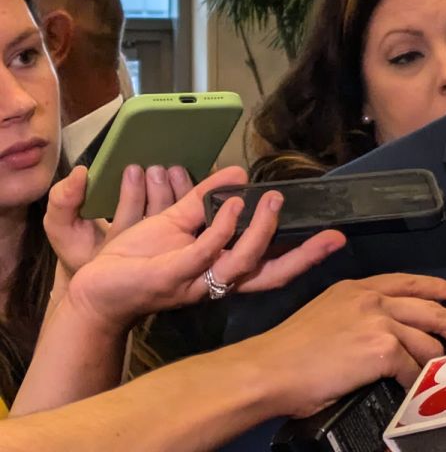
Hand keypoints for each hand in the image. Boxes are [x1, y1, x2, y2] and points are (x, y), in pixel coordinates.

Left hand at [64, 166, 345, 334]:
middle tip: (331, 236)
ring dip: (260, 229)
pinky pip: (207, 251)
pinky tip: (232, 205)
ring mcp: (198, 281)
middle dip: (304, 256)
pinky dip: (224, 228)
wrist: (96, 287)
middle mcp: (217, 282)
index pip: (273, 264)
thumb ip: (207, 198)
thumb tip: (240, 173)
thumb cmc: (138, 259)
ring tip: (268, 199)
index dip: (304, 253)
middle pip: (271, 274)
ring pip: (243, 262)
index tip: (334, 237)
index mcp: (222, 271)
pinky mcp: (173, 276)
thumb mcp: (178, 221)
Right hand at [236, 273, 445, 417]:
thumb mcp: (325, 313)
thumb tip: (380, 333)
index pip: (408, 281)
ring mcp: (380, 322)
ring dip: (437, 360)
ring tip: (441, 372)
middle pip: (431, 306)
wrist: (269, 369)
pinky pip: (413, 368)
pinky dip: (416, 381)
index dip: (437, 286)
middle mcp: (372, 299)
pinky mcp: (384, 349)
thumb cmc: (289, 351)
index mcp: (357, 288)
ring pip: (428, 340)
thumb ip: (357, 315)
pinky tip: (414, 389)